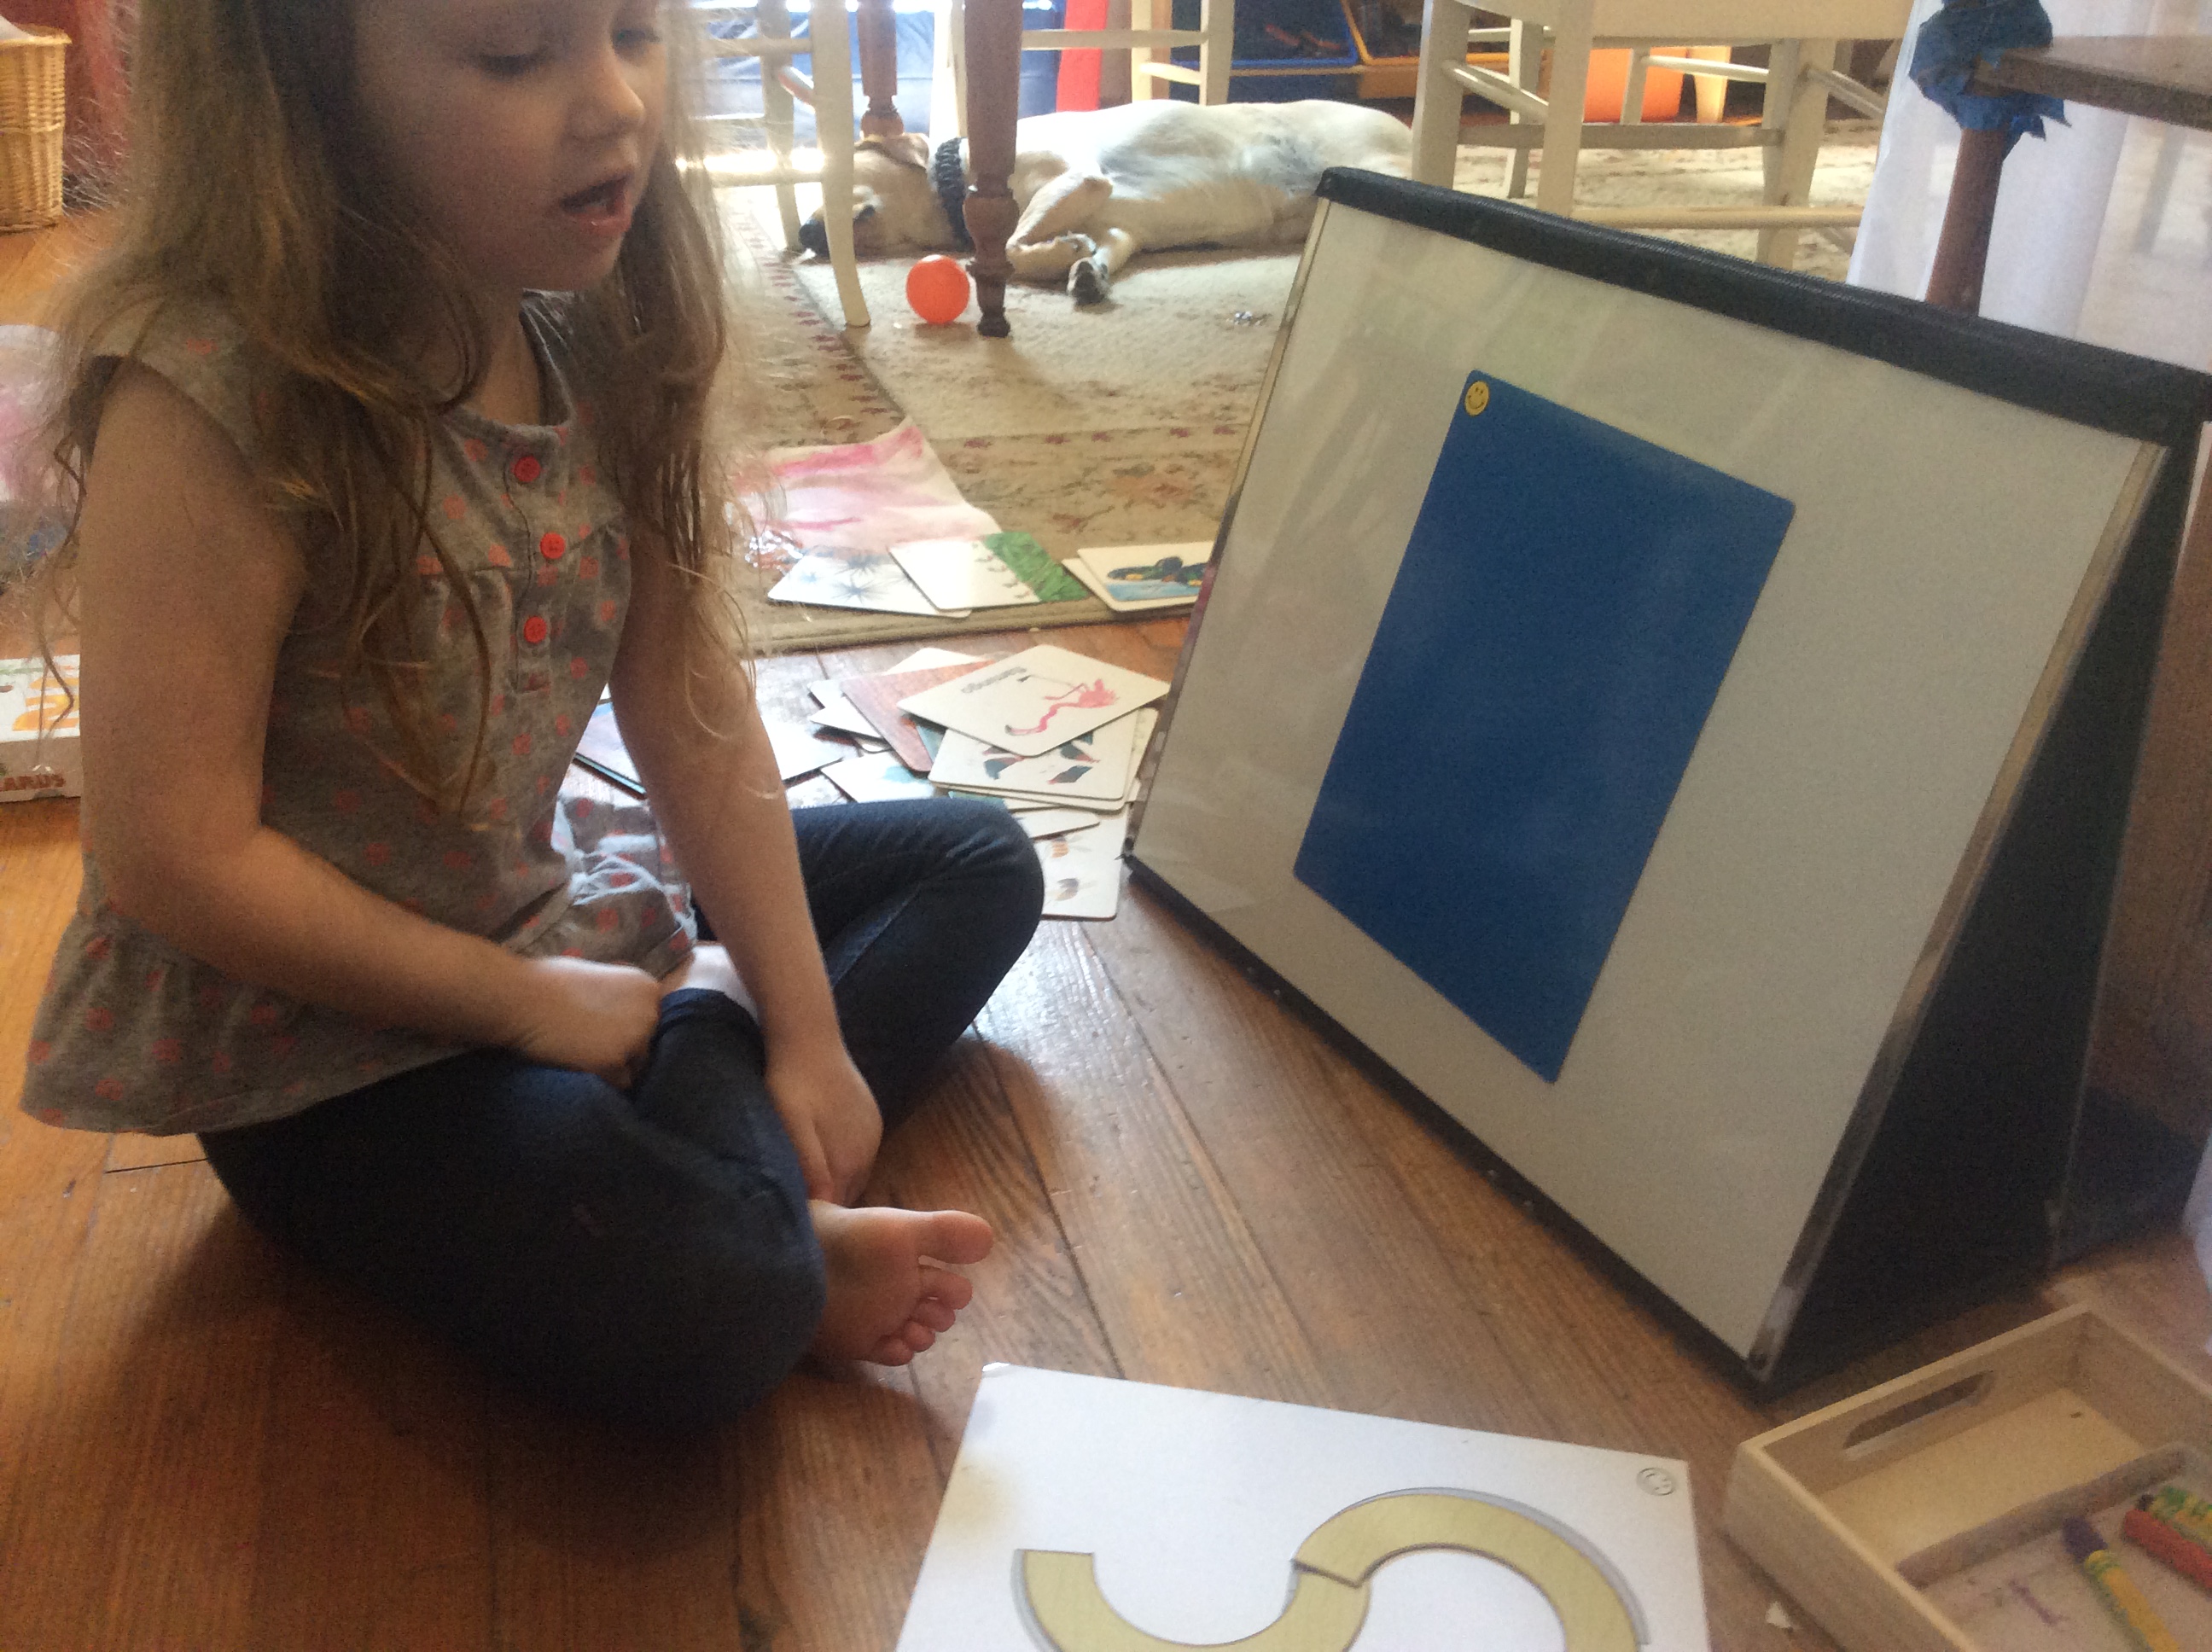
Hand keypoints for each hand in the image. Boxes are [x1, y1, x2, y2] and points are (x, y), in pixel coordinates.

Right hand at [504, 956, 663, 1086]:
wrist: (521, 997)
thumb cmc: (549, 981)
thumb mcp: (598, 976)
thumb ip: (618, 996)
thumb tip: (621, 1014)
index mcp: (647, 988)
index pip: (651, 1023)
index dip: (629, 1032)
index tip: (608, 1034)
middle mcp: (649, 1013)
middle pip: (647, 1046)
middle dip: (625, 1051)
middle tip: (593, 1048)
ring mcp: (635, 1039)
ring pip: (635, 1067)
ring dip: (614, 1068)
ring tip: (584, 1057)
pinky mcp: (615, 1062)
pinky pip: (618, 1084)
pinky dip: (602, 1082)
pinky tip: (580, 1067)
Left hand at [766, 1035, 883, 1203]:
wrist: (810, 1038)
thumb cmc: (790, 1084)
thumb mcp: (792, 1127)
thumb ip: (810, 1167)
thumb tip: (823, 1204)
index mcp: (847, 1161)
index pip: (835, 1207)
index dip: (819, 1219)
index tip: (798, 1225)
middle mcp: (866, 1154)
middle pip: (846, 1194)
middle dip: (828, 1204)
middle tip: (801, 1211)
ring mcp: (872, 1137)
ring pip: (854, 1175)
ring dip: (837, 1183)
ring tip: (810, 1185)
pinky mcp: (872, 1121)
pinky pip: (860, 1154)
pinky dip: (845, 1162)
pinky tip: (825, 1154)